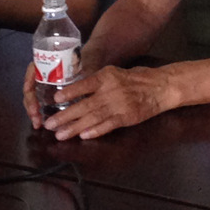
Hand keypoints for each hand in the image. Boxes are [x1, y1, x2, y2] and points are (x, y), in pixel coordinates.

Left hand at [37, 64, 174, 139]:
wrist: (160, 87)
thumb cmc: (135, 78)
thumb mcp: (114, 73)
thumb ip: (96, 81)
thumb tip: (73, 91)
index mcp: (107, 76)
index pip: (85, 84)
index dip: (70, 93)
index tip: (55, 100)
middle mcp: (111, 90)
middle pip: (85, 105)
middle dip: (66, 116)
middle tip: (50, 124)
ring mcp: (119, 105)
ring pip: (93, 118)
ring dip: (75, 127)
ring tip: (60, 135)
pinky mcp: (127, 117)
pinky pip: (108, 125)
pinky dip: (96, 131)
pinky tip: (84, 136)